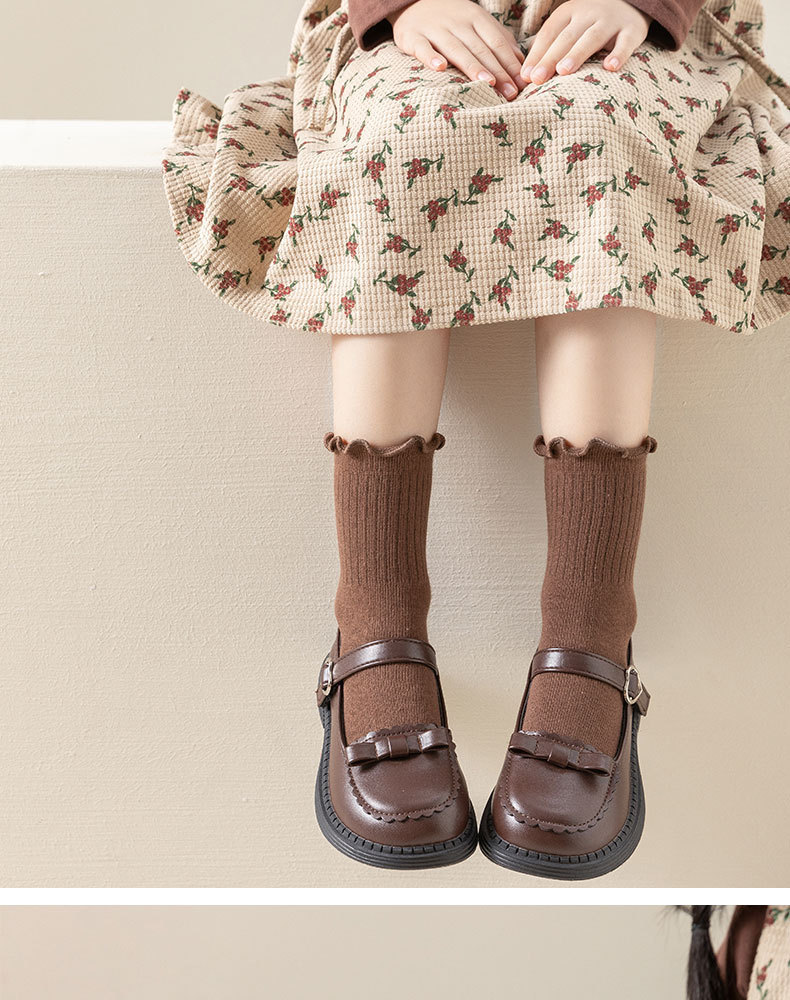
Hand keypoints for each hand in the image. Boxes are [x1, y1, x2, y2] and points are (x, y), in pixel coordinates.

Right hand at [389, 0, 527, 100]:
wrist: (414, 3)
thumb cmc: (452, 21)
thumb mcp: (477, 23)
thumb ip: (498, 40)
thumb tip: (520, 63)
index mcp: (476, 18)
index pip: (496, 42)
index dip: (509, 63)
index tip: (521, 85)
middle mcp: (457, 23)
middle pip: (480, 48)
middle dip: (497, 71)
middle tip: (510, 92)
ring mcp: (435, 29)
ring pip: (456, 48)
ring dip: (472, 66)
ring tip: (487, 83)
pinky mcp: (412, 36)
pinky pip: (422, 47)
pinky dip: (430, 56)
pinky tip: (440, 67)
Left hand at [520, 0, 650, 84]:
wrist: (630, 3)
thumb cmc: (590, 24)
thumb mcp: (569, 28)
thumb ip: (550, 47)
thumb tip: (526, 75)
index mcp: (569, 12)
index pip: (549, 33)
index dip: (537, 54)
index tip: (526, 76)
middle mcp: (589, 14)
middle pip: (567, 37)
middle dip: (551, 58)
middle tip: (537, 78)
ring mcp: (611, 21)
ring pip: (592, 37)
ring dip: (578, 54)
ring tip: (564, 71)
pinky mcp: (632, 30)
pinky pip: (626, 43)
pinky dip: (619, 54)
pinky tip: (610, 68)